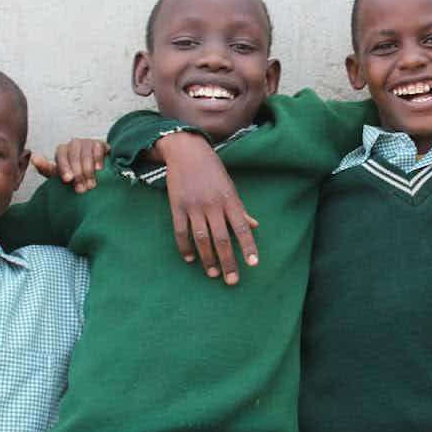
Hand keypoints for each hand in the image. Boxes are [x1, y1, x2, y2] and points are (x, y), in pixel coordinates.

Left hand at [32, 138, 109, 192]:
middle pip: (74, 157)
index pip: (61, 156)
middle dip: (78, 174)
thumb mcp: (59, 174)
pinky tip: (99, 169)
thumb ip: (46, 168)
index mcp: (62, 150)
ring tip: (91, 184)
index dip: (64, 168)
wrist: (96, 172)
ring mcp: (87, 142)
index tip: (68, 180)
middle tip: (82, 189)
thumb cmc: (75, 174)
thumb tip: (33, 158)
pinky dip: (98, 159)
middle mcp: (73, 144)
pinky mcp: (99, 143)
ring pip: (86, 154)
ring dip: (88, 171)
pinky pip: (98, 149)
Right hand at [155, 131, 258, 283]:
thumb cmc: (213, 170)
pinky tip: (190, 259)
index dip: (248, 246)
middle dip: (228, 261)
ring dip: (208, 258)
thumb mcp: (230, 187)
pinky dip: (185, 247)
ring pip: (202, 238)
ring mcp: (194, 206)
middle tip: (232, 280)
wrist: (187, 150)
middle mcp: (213, 205)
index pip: (242, 227)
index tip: (253, 264)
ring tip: (213, 274)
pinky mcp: (177, 206)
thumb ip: (240, 209)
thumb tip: (255, 226)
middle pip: (222, 238)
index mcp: (230, 200)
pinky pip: (181, 232)